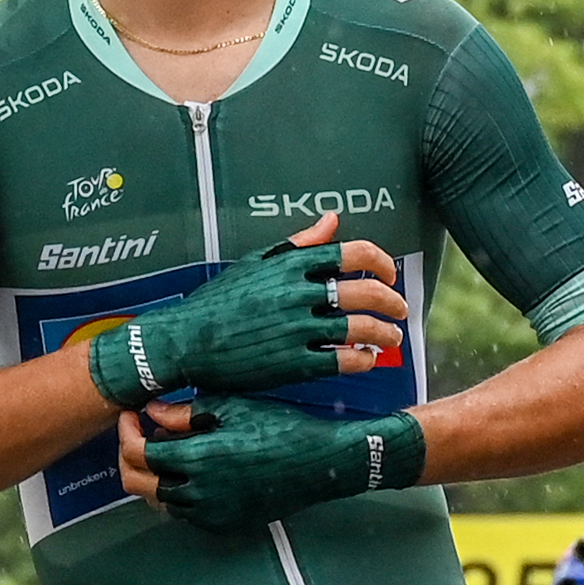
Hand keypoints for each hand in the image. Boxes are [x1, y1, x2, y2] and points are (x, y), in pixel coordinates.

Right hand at [77, 221, 404, 408]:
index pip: (353, 254)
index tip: (389, 274)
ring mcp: (296, 330)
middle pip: (365, 292)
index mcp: (290, 266)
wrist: (183, 342)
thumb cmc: (218, 302)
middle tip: (400, 310)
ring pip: (360, 329)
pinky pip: (342, 360)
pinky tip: (366, 359)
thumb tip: (333, 220)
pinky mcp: (292, 364)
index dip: (381, 262)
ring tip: (391, 339)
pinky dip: (363, 359)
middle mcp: (296, 294)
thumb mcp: (255, 264)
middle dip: (392, 302)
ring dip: (385, 334)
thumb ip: (299, 244)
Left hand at [132, 395, 425, 530]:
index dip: (128, 431)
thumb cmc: (281, 427)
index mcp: (198, 459)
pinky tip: (193, 470)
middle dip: (130, 458)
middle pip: (139, 484)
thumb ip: (184, 412)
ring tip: (170, 450)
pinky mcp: (225, 524)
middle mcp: (199, 493)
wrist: (321, 463)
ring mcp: (211, 514)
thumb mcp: (232, 407)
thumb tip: (150, 412)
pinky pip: (186, 513)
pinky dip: (179, 493)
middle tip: (138, 435)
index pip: (139, 452)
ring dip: (156, 477)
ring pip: (160, 502)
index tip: (133, 415)